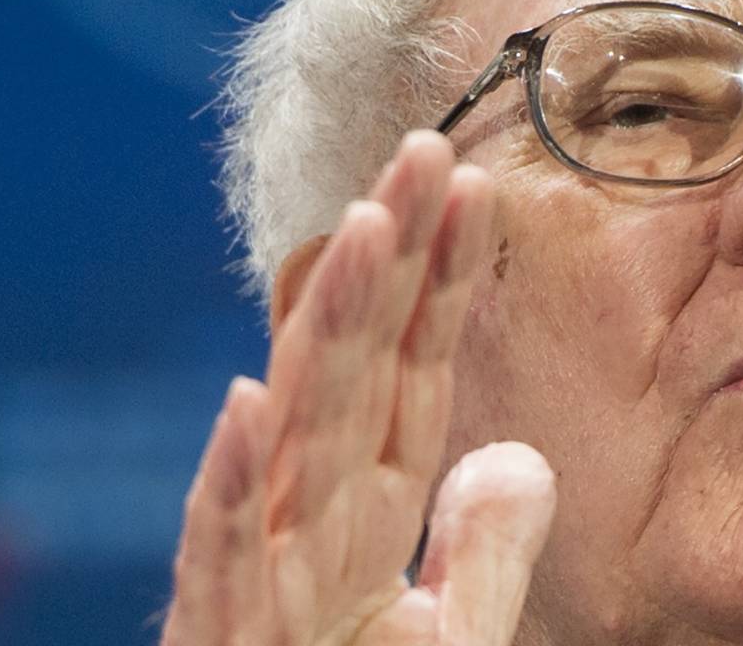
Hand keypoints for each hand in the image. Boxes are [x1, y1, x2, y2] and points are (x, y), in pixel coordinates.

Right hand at [160, 131, 556, 644]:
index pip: (411, 372)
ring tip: (364, 228)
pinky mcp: (225, 634)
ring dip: (325, 330)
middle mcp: (307, 521)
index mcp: (366, 514)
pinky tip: (249, 402)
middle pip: (355, 370)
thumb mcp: (449, 639)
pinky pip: (224, 554)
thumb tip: (518, 451)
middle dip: (391, 260)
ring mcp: (261, 573)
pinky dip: (232, 483)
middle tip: (429, 146)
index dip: (443, 281)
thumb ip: (482, 548)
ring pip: (296, 432)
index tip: (478, 186)